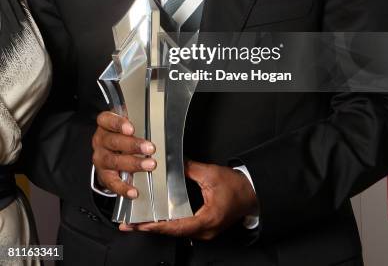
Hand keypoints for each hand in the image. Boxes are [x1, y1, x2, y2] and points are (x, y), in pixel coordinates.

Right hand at [92, 111, 155, 197]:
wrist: (109, 151)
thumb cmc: (121, 135)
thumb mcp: (126, 125)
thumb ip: (137, 123)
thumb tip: (156, 127)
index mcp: (105, 125)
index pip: (107, 120)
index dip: (118, 124)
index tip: (131, 129)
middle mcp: (100, 141)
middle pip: (114, 142)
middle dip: (133, 145)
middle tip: (150, 148)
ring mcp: (101, 158)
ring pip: (114, 161)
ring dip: (133, 163)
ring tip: (149, 165)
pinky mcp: (103, 174)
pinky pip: (112, 182)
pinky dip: (123, 187)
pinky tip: (133, 190)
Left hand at [120, 160, 258, 239]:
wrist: (251, 193)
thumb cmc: (236, 186)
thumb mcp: (212, 174)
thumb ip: (189, 169)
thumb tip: (173, 162)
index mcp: (207, 219)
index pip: (177, 226)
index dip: (157, 225)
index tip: (141, 224)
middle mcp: (204, 230)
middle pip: (173, 231)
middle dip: (150, 227)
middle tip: (129, 224)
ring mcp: (204, 231)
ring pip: (176, 231)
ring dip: (157, 226)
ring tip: (137, 222)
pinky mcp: (203, 227)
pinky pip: (182, 227)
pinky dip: (167, 223)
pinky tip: (155, 218)